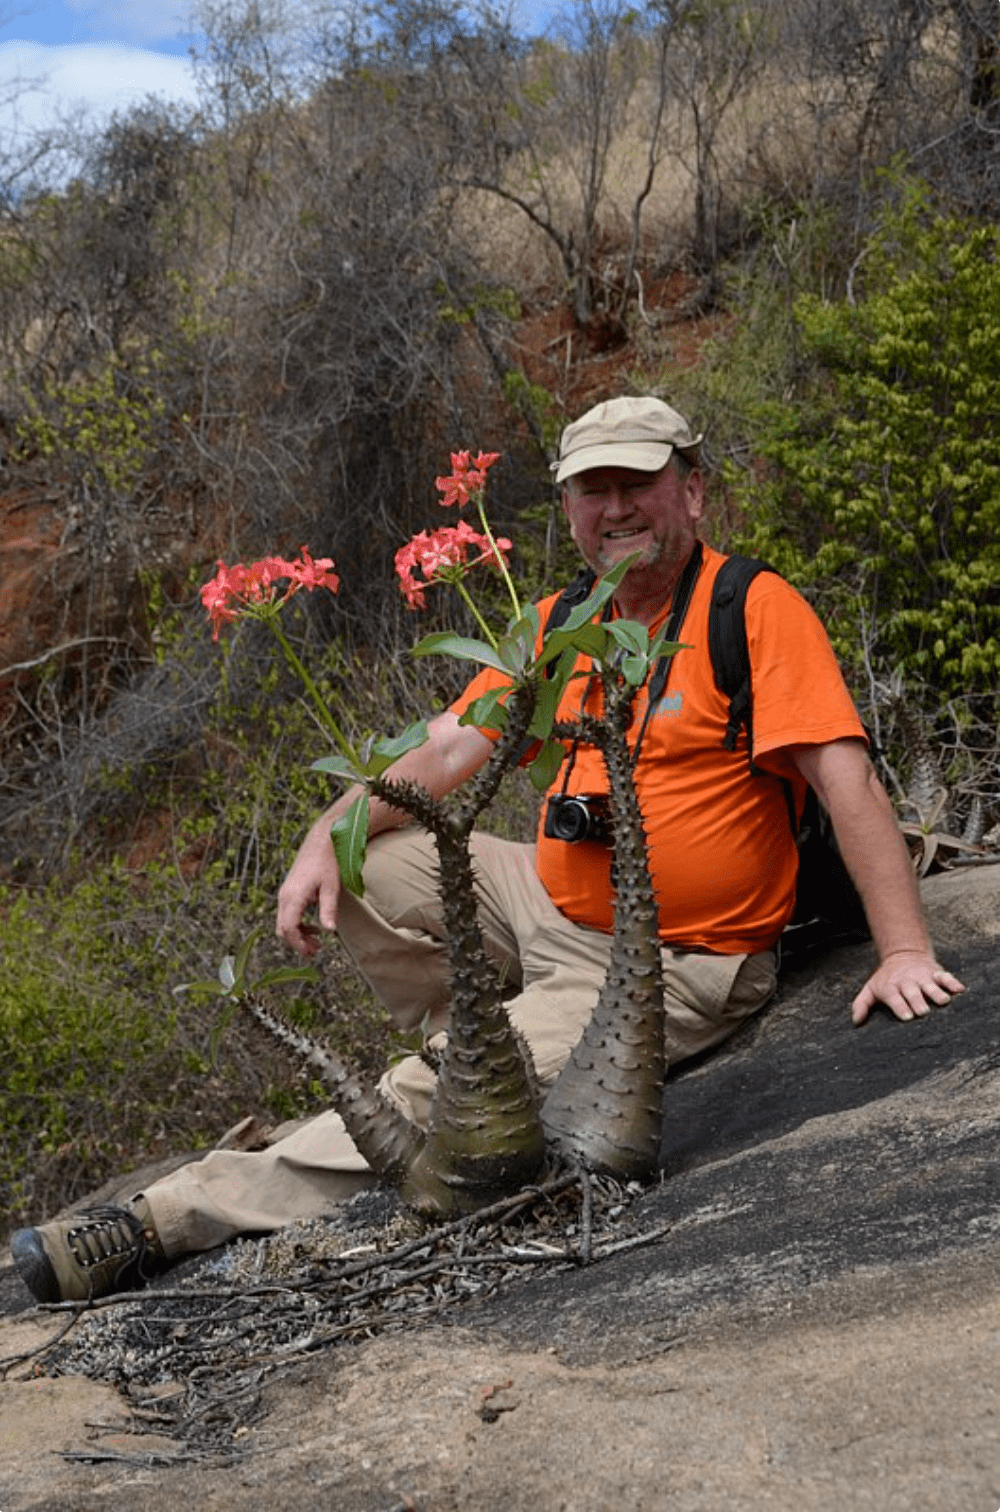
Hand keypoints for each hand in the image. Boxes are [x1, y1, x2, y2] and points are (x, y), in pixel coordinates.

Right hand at [275, 813, 342, 956]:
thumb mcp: (331, 888)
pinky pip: (287, 914)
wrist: (322, 841)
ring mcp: (284, 893)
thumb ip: (328, 910)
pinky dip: (297, 924)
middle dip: (297, 943)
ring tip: (316, 942)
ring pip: (283, 922)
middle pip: (282, 929)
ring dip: (297, 934)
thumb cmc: (328, 862)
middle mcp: (284, 896)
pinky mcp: (288, 891)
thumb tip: (329, 930)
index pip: (288, 929)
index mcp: (293, 897)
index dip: (298, 944)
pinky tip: (312, 926)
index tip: (312, 952)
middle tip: (315, 950)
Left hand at [851, 950, 965, 1025]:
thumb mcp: (871, 989)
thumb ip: (861, 1005)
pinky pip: (945, 976)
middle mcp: (907, 981)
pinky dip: (952, 982)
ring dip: (937, 992)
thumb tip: (856, 1022)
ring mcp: (922, 977)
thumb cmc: (886, 979)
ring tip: (943, 1001)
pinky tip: (959, 989)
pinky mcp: (935, 972)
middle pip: (913, 992)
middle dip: (918, 1001)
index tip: (906, 1017)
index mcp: (890, 987)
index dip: (900, 1006)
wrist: (902, 955)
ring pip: (930, 985)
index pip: (894, 997)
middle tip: (923, 1011)